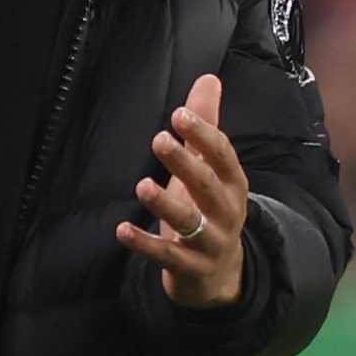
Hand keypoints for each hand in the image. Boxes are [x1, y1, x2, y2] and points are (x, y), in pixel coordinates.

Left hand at [117, 72, 248, 311]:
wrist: (220, 276)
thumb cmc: (210, 211)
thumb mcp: (211, 170)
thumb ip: (207, 125)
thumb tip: (208, 79)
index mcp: (233, 184)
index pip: (222, 155)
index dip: (203, 135)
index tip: (179, 115)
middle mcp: (227, 212)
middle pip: (207, 186)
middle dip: (184, 163)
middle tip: (159, 140)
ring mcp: (210, 242)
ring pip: (189, 222)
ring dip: (165, 205)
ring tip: (143, 186)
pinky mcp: (190, 267)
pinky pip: (166, 256)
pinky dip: (144, 244)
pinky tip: (122, 230)